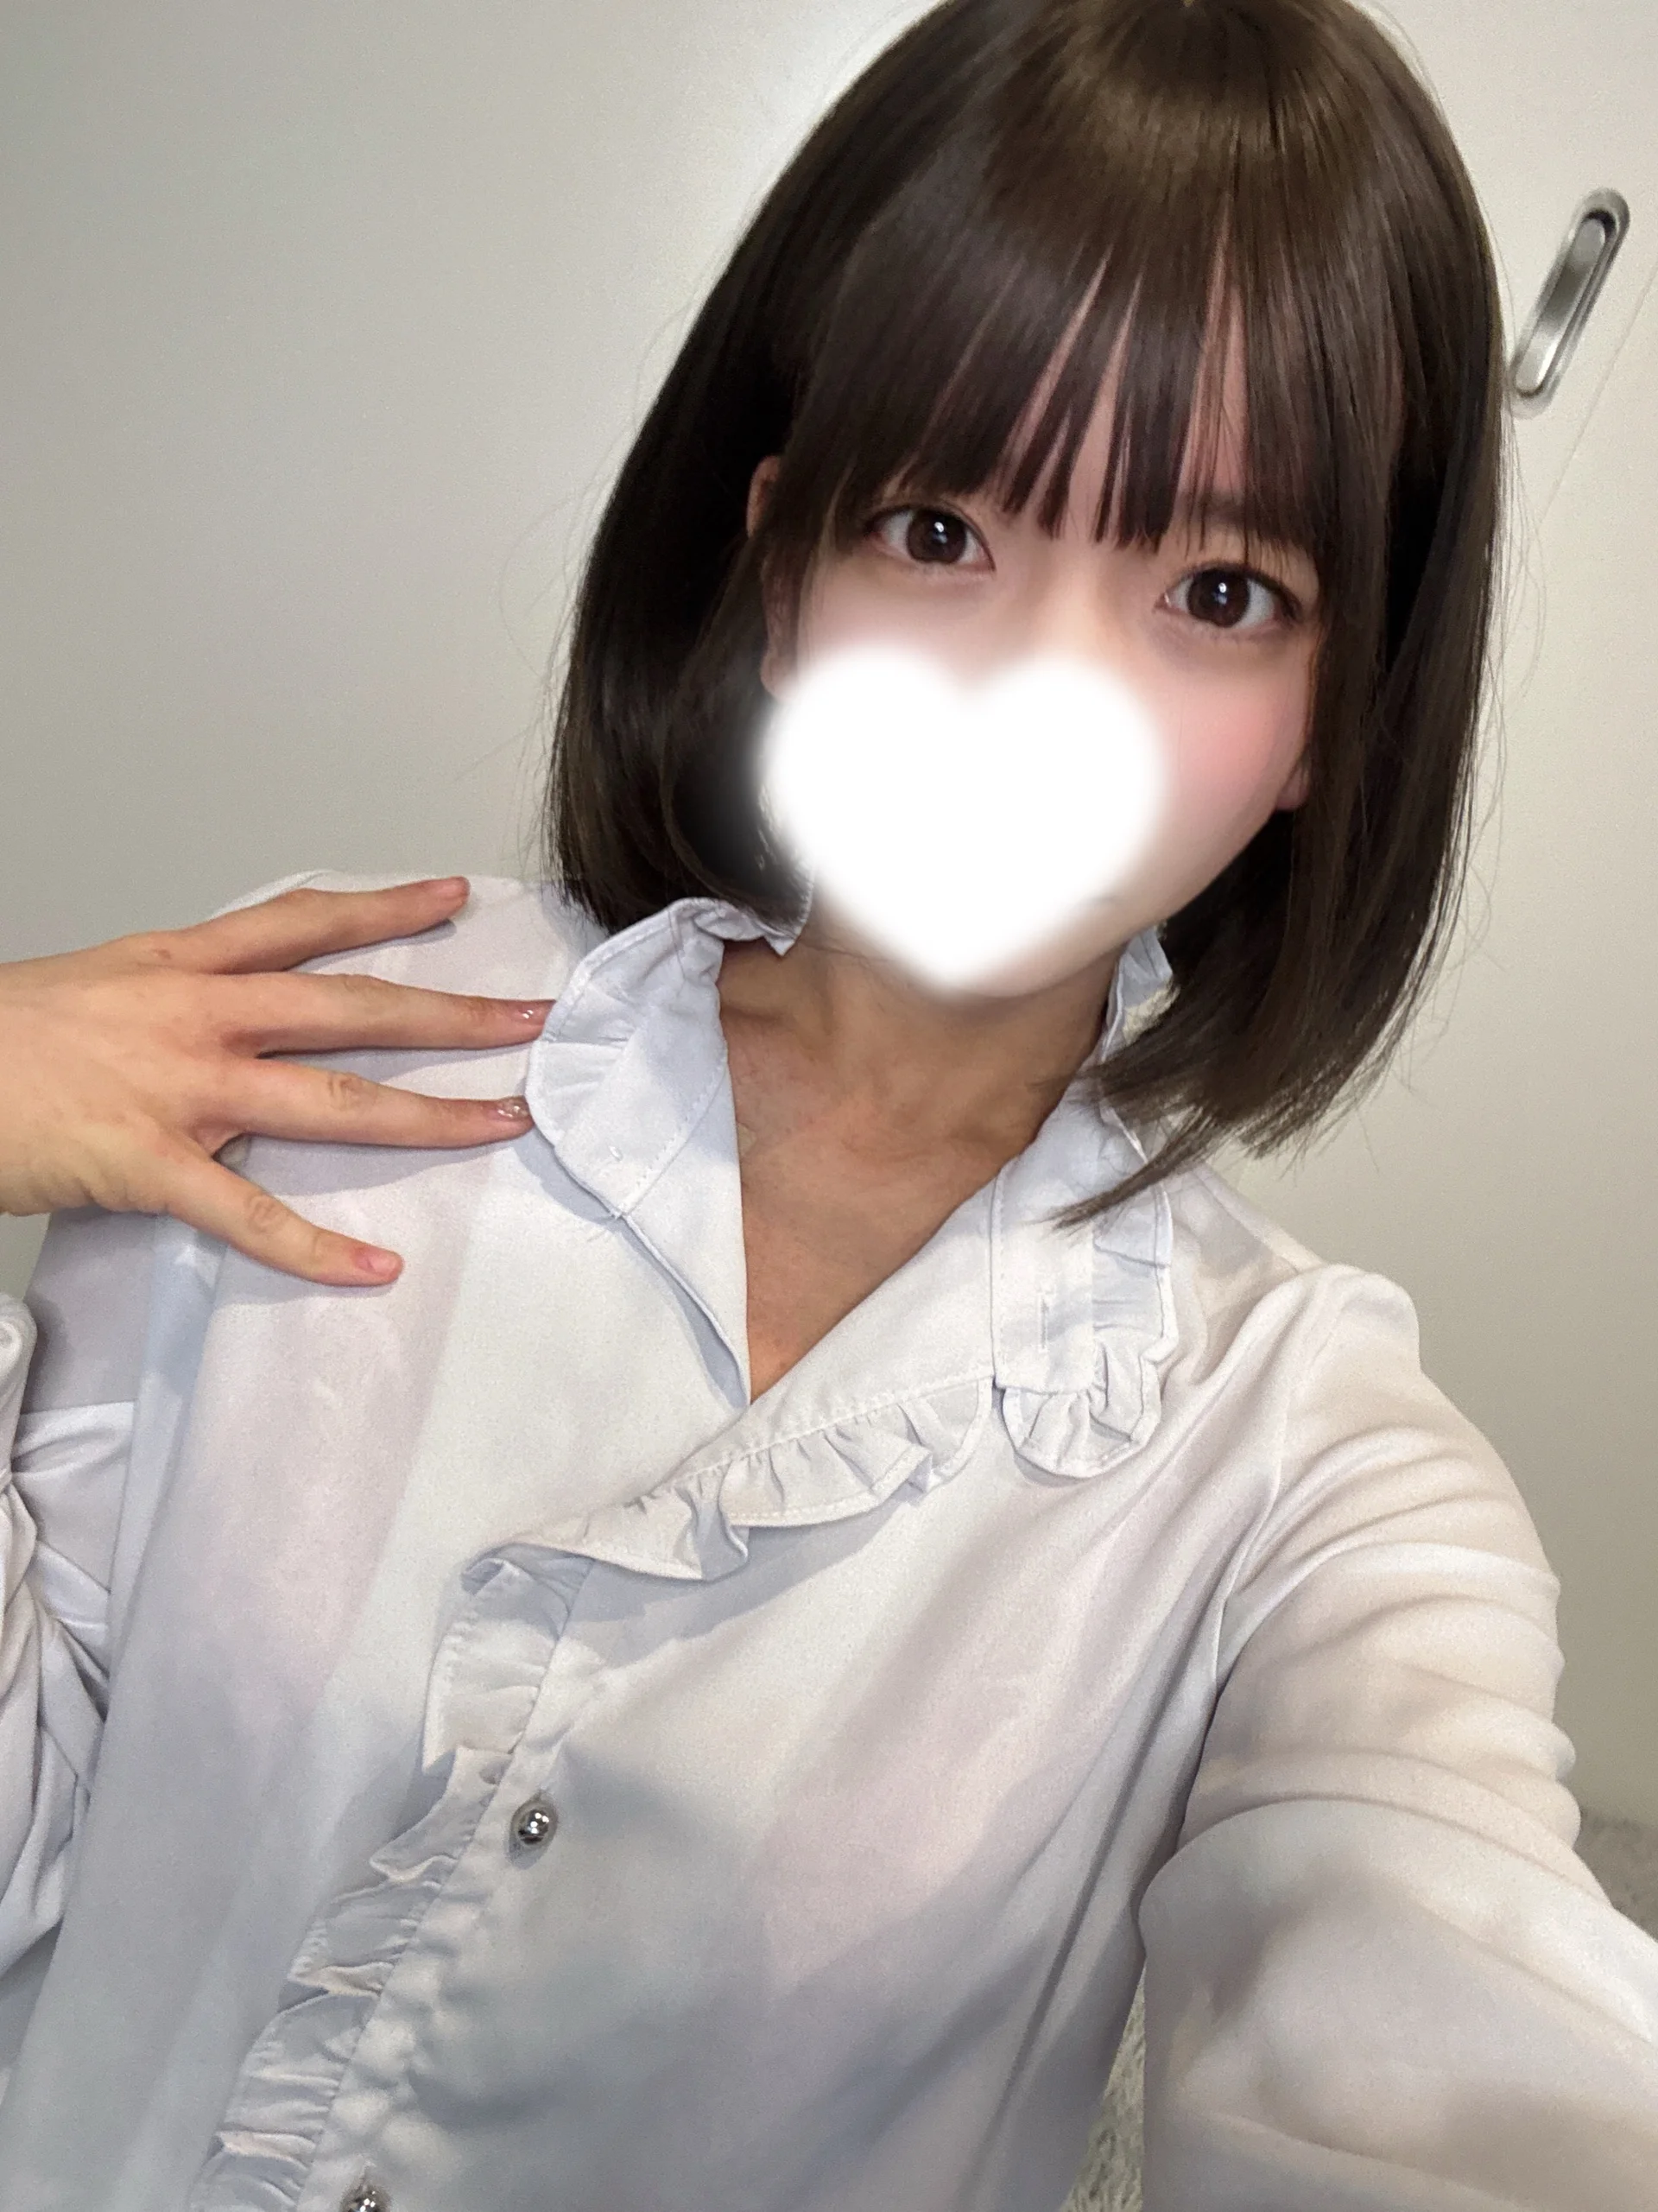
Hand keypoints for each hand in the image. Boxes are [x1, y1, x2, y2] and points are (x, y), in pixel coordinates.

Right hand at [0, 877, 554, 1285]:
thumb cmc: (0, 1036)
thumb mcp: (100, 984)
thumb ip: (179, 993)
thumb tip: (241, 1006)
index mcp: (180, 963)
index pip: (304, 923)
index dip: (383, 908)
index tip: (453, 898)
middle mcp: (197, 1015)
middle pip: (352, 1007)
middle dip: (452, 1012)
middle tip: (532, 1017)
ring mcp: (179, 1090)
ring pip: (332, 1100)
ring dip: (428, 1113)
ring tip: (502, 1120)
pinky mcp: (150, 1165)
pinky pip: (250, 1214)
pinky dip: (317, 1247)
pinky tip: (377, 1266)